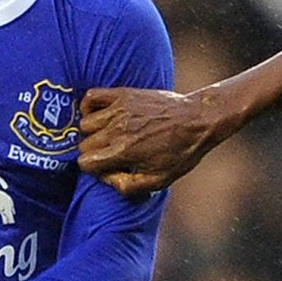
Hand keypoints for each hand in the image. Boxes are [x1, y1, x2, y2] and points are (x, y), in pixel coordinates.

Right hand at [77, 86, 216, 193]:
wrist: (198, 120)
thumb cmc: (180, 152)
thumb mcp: (159, 180)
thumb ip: (128, 186)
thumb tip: (106, 178)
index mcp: (124, 151)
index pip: (85, 163)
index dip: (94, 169)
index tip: (106, 168)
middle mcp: (117, 129)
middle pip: (84, 144)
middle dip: (94, 152)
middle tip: (111, 153)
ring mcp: (119, 109)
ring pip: (85, 123)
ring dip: (93, 131)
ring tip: (108, 135)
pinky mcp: (123, 94)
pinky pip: (91, 96)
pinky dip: (89, 106)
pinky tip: (101, 115)